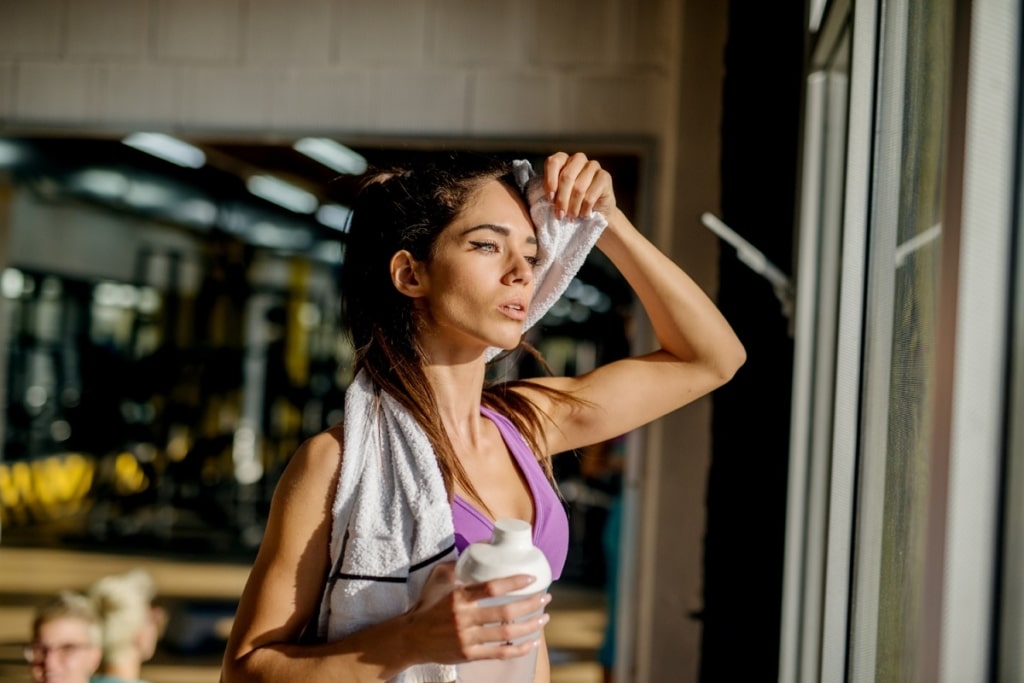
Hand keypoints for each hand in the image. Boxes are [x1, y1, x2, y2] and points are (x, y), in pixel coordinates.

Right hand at [404, 562, 551, 664]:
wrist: (410, 639)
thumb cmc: (426, 608)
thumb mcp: (436, 582)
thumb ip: (454, 569)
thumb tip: (472, 552)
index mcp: (458, 597)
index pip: (491, 587)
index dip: (514, 582)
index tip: (531, 579)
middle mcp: (464, 618)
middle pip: (505, 612)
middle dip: (530, 605)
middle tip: (545, 598)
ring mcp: (467, 638)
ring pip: (506, 633)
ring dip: (529, 626)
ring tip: (544, 618)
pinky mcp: (469, 655)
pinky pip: (499, 653)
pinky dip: (518, 650)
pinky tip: (531, 643)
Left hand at [544, 152, 616, 219]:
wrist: (598, 212)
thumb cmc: (573, 203)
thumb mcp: (558, 196)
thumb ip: (551, 192)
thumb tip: (549, 197)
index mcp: (563, 159)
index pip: (553, 162)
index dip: (550, 181)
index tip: (550, 199)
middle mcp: (578, 159)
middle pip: (566, 177)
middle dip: (561, 199)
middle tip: (560, 214)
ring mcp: (593, 166)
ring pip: (579, 188)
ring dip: (573, 207)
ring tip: (571, 217)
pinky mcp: (605, 176)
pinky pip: (590, 195)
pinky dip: (585, 209)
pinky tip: (583, 214)